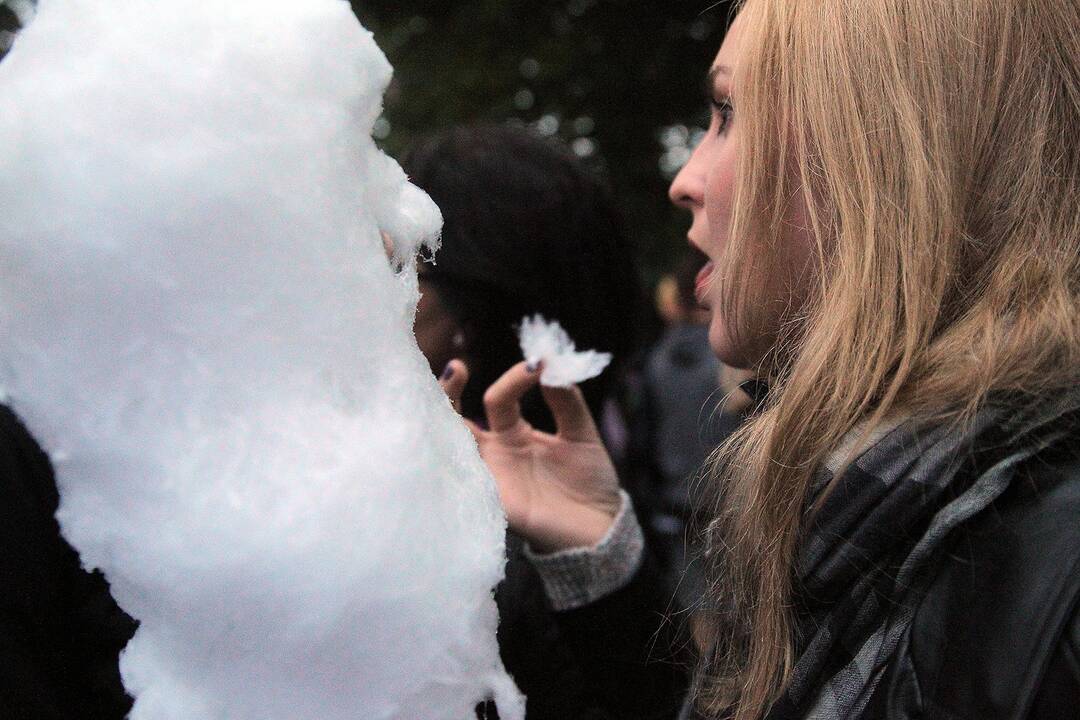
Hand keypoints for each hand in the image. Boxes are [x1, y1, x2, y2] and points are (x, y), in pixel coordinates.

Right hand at [439, 360, 621, 552]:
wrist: (601, 529)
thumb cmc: (590, 484)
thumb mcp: (582, 434)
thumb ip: (566, 401)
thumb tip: (549, 363)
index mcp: (514, 434)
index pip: (498, 398)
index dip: (514, 378)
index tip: (537, 365)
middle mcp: (494, 454)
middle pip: (454, 419)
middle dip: (448, 391)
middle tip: (455, 367)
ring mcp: (490, 477)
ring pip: (450, 446)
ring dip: (443, 419)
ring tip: (446, 389)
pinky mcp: (492, 503)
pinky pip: (463, 481)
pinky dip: (452, 459)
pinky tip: (450, 437)